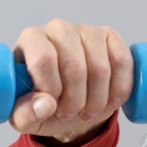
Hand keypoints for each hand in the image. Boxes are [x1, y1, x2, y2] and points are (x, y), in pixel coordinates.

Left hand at [8, 19, 133, 142]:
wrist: (69, 99)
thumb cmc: (43, 102)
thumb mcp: (25, 116)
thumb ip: (25, 115)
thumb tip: (45, 104)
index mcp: (31, 40)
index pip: (43, 59)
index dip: (51, 90)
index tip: (53, 106)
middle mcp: (58, 29)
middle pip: (74, 67)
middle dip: (75, 101)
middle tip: (70, 114)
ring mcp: (86, 30)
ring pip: (100, 68)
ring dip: (97, 100)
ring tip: (87, 111)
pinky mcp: (110, 37)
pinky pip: (122, 62)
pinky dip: (119, 89)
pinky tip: (110, 102)